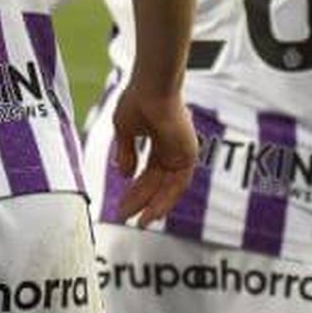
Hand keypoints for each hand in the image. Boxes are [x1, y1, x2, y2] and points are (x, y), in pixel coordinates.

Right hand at [109, 83, 197, 225]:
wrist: (151, 90)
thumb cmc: (137, 101)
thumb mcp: (124, 130)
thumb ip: (126, 154)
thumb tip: (124, 174)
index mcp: (158, 140)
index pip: (147, 172)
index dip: (135, 190)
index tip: (123, 205)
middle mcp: (171, 149)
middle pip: (156, 182)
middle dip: (140, 200)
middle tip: (127, 216)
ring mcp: (181, 152)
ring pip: (168, 187)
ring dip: (154, 205)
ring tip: (140, 222)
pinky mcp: (189, 155)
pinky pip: (179, 184)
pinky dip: (166, 199)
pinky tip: (153, 212)